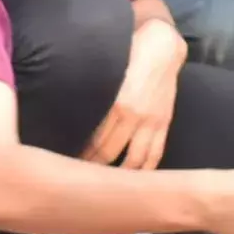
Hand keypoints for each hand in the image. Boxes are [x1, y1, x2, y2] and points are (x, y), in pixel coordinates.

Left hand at [83, 18, 184, 169]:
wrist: (163, 47)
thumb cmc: (129, 54)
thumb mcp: (107, 71)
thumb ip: (93, 92)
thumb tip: (69, 109)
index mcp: (117, 104)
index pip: (95, 141)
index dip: (82, 157)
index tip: (69, 167)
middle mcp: (135, 117)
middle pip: (110, 154)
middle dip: (94, 169)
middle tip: (79, 180)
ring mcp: (152, 123)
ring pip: (135, 160)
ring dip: (121, 177)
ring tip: (106, 187)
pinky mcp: (164, 124)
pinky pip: (155, 154)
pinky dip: (145, 170)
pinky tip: (136, 181)